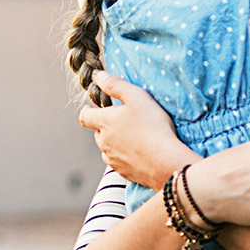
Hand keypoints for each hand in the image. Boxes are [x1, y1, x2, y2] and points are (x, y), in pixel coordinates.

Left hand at [77, 70, 200, 188]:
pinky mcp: (124, 173)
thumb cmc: (152, 126)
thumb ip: (116, 85)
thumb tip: (98, 76)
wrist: (165, 161)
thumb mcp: (136, 97)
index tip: (93, 108)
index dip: (88, 111)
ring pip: (108, 149)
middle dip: (106, 127)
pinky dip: (126, 157)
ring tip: (135, 138)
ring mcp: (113, 159)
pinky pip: (120, 163)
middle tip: (124, 121)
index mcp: (104, 123)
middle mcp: (104, 142)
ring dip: (115, 143)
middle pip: (98, 133)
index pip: (84, 117)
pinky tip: (141, 153)